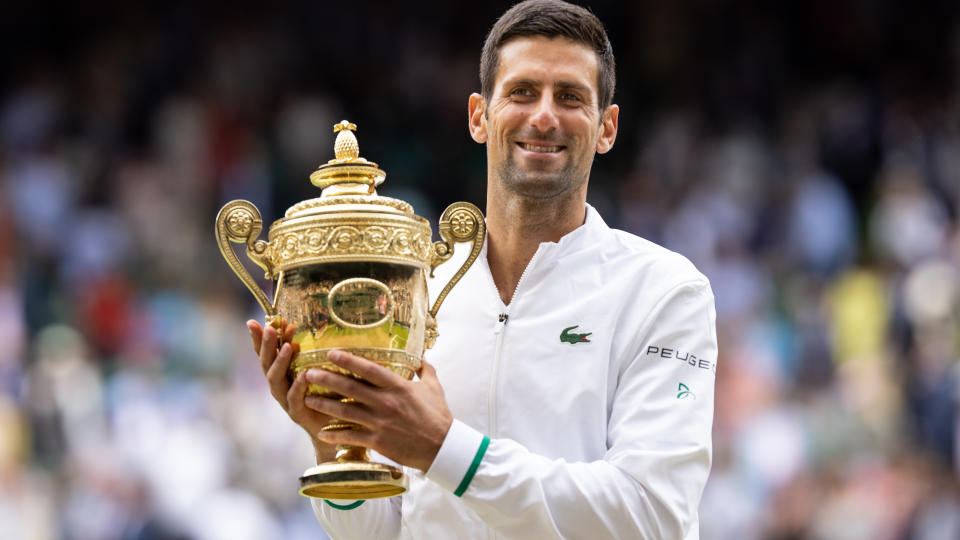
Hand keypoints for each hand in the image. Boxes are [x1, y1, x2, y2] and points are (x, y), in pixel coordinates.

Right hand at [247, 319, 336, 461]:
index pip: (264, 353)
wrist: (333, 425)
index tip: (252, 321)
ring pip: (275, 380)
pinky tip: (305, 374)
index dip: (256, 338)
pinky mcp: (297, 413)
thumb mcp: (313, 367)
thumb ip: (304, 350)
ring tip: (289, 347)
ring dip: (280, 362)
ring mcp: (284, 400)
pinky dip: (298, 386)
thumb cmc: (323, 392)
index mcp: (279, 372)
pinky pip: (294, 398)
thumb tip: (295, 325)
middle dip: (266, 345)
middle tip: (269, 328)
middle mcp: (277, 385)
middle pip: (266, 363)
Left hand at [304, 350, 452, 471]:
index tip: (331, 353)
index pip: (368, 369)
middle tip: (308, 374)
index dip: (348, 360)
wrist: (442, 447)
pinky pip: (351, 437)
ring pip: (345, 411)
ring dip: (324, 405)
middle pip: (350, 388)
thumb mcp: (434, 387)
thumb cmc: (438, 416)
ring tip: (307, 399)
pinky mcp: (377, 441)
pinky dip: (335, 435)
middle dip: (327, 379)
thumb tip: (421, 355)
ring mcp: (380, 423)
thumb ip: (425, 369)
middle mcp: (385, 402)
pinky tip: (321, 432)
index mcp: (398, 386)